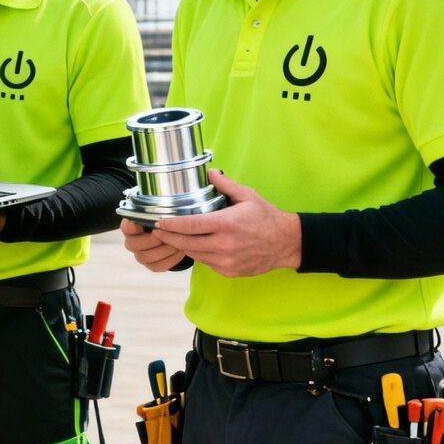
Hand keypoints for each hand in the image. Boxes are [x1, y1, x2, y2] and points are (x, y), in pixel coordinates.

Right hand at [121, 217, 186, 271]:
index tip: (138, 224)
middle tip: (167, 234)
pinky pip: (158, 266)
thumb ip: (157, 211)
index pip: (126, 227)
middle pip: (133, 245)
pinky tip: (179, 251)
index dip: (130, 227)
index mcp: (131, 226)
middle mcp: (132, 242)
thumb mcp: (162, 211)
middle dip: (152, 240)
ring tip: (176, 242)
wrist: (175, 232)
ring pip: (145, 257)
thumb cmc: (166, 219)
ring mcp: (140, 255)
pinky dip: (170, 259)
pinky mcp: (151, 265)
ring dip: (163, 250)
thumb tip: (160, 215)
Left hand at [147, 170, 301, 277]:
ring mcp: (226, 261)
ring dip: (182, 245)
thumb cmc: (266, 217)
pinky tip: (195, 246)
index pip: (189, 225)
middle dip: (168, 236)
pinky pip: (206, 263)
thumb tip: (209, 172)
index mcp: (226, 224)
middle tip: (157, 230)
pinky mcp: (229, 271)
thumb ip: (225, 184)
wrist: (286, 243)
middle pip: (186, 242)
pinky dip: (198, 254)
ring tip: (172, 237)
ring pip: (194, 254)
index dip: (171, 224)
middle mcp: (224, 245)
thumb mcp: (247, 195)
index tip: (159, 221)